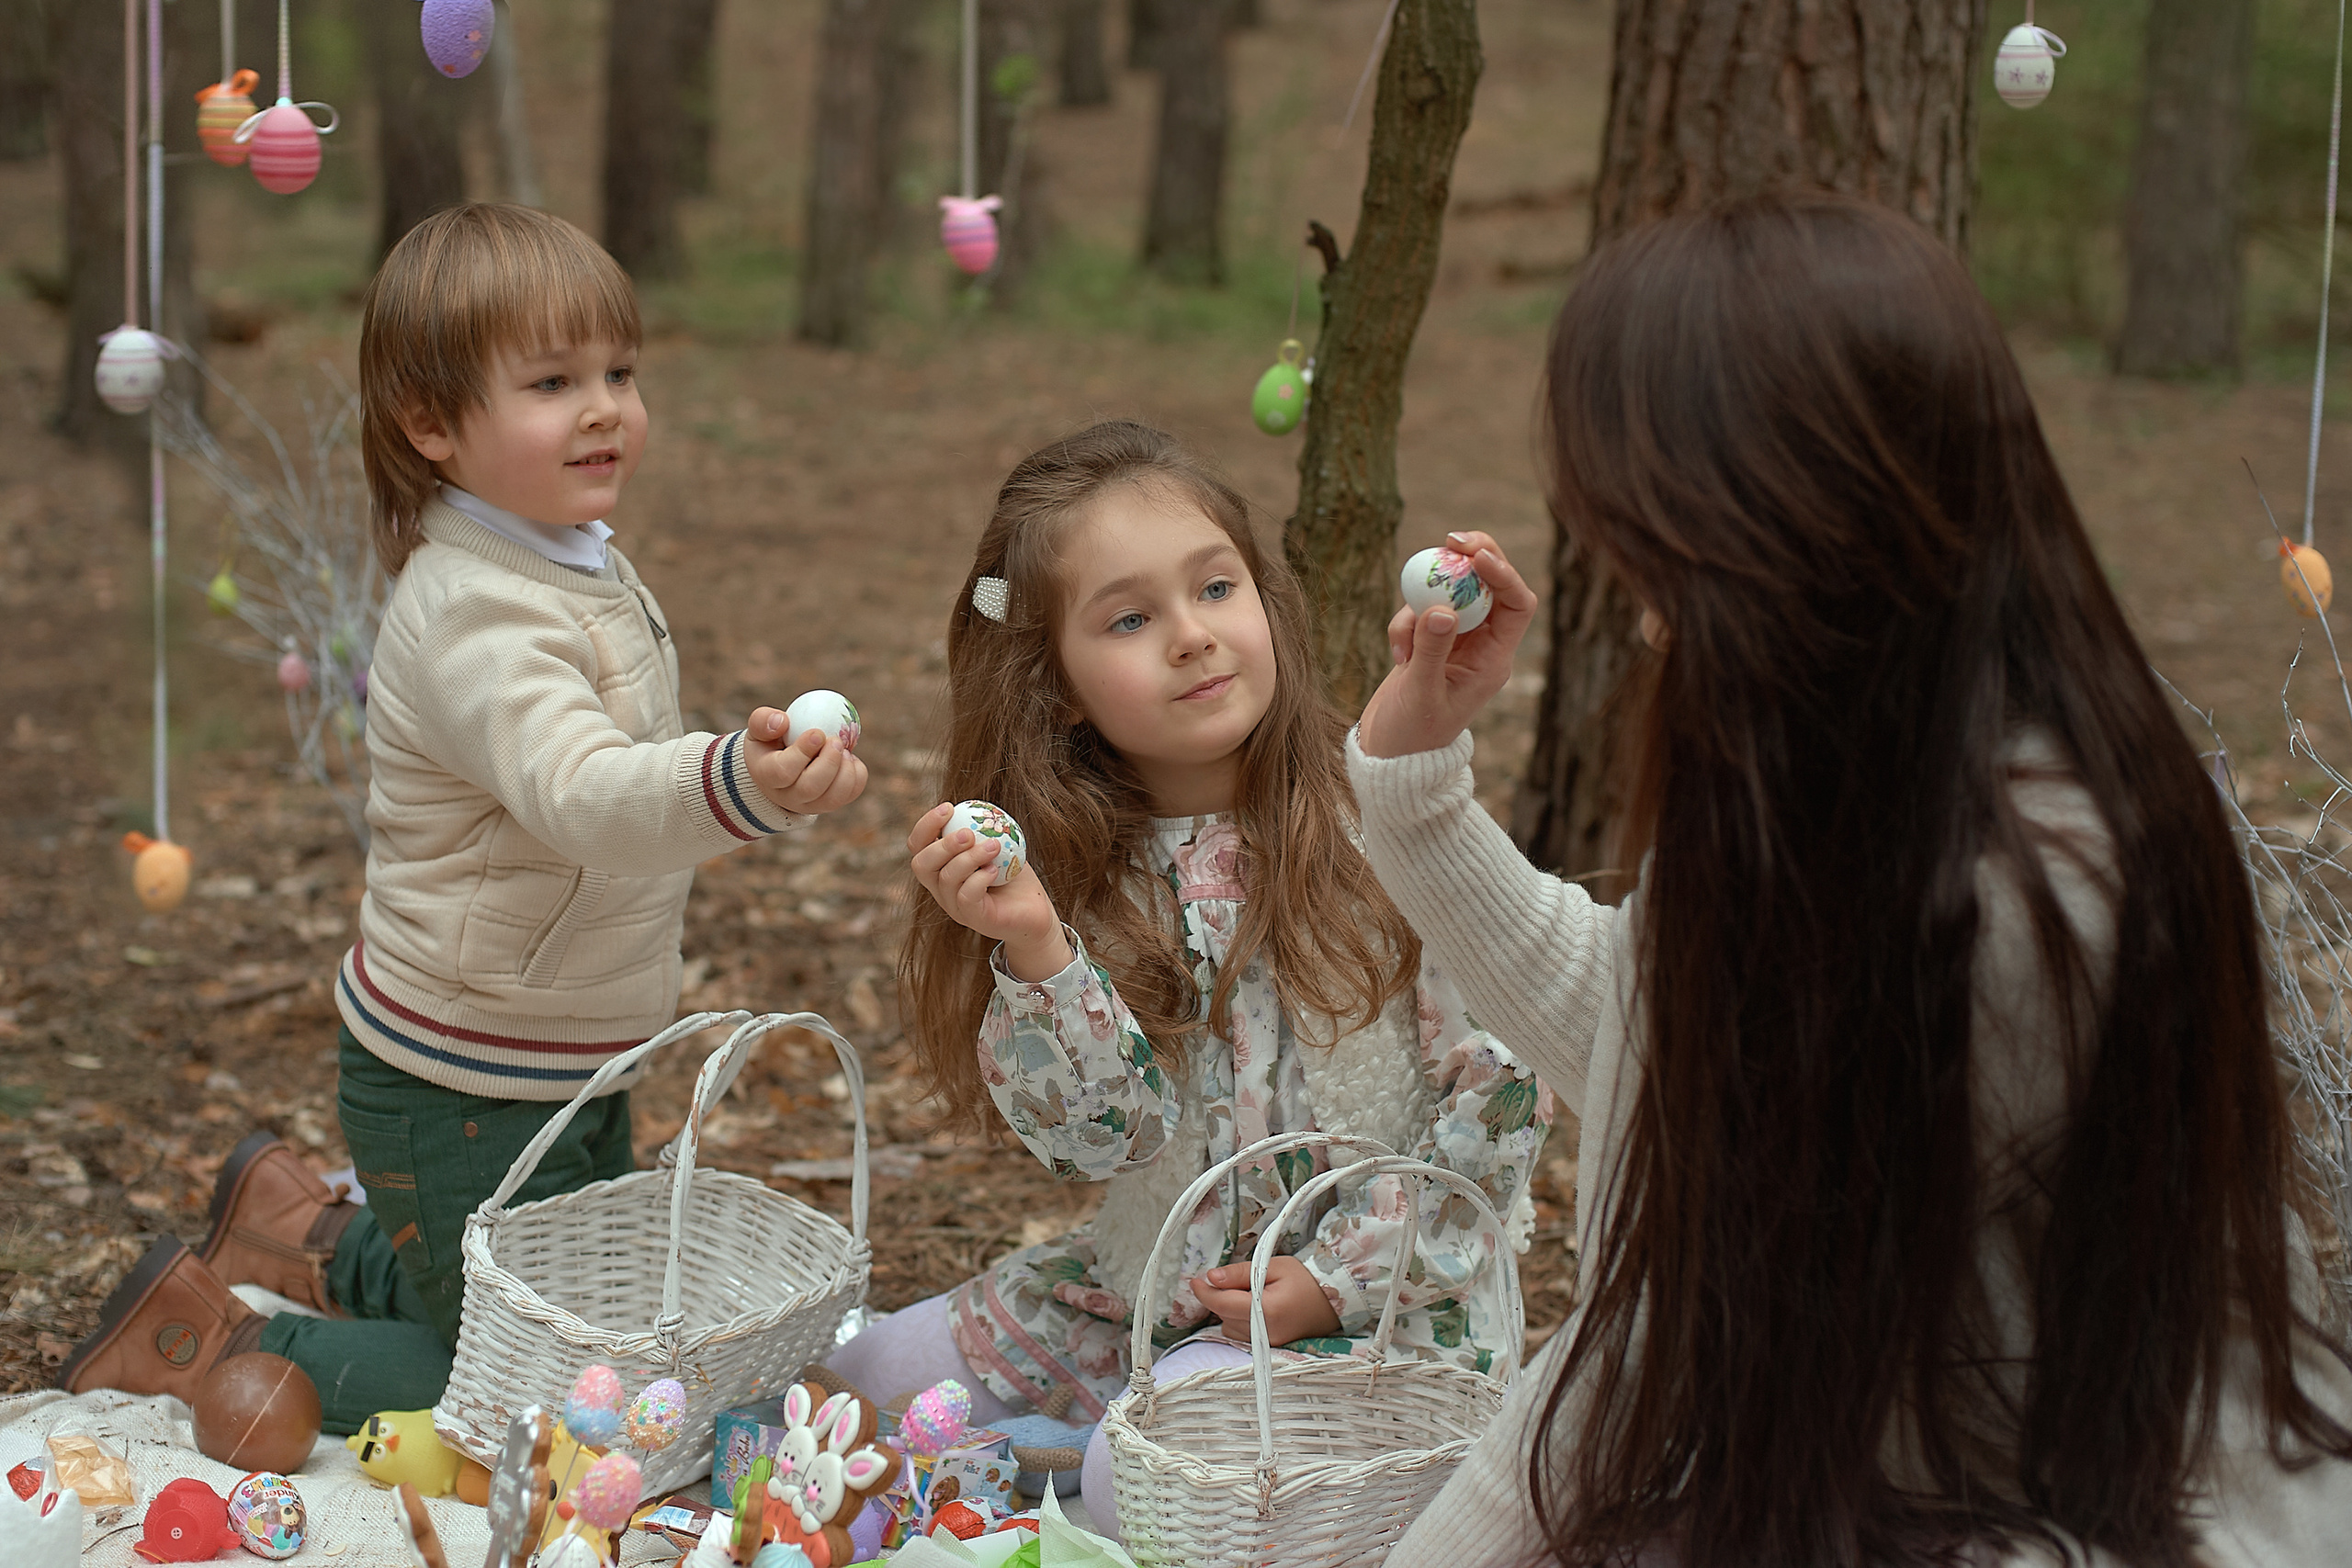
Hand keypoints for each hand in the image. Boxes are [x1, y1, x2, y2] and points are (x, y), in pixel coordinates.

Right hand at [744, 707, 868, 814]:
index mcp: (767, 776)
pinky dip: (857, 775)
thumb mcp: (760, 729)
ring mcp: (810, 804)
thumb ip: (762, 720)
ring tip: (844, 749)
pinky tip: (849, 757)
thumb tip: (782, 721)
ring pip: (833, 797)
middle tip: (836, 741)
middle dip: (828, 763)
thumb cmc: (770, 744)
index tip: (817, 732)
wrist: (779, 769)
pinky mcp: (830, 804)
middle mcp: (787, 796)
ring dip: (845, 771)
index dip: (803, 752)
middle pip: (810, 788)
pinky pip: (850, 794)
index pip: (783, 771)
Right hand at [907, 802, 1071, 978]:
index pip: (917, 846)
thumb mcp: (997, 845)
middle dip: (942, 845)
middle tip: (967, 833)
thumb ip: (982, 828)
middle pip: (921, 865)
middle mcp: (941, 889)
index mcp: (941, 868)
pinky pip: (967, 896)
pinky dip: (980, 878)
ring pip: (947, 879)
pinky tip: (996, 869)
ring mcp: (955, 907)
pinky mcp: (974, 919)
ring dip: (969, 858)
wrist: (1037, 911)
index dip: (925, 825)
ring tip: (994, 846)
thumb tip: (976, 804)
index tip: (949, 807)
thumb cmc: (1013, 875)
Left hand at [1191, 1255, 1342, 1346]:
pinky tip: (1253, 1308)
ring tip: (1248, 1294)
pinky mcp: (1269, 1349)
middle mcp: (1265, 1333)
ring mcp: (1268, 1345)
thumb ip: (1240, 1273)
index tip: (1194, 1280)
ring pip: (1229, 1328)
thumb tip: (1212, 1277)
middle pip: (1223, 1316)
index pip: (1223, 1303)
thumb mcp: (1273, 1266)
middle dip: (1219, 1297)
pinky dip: (1239, 1321)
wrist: (1334, 1301)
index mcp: (1266, 1311)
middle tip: (1232, 1280)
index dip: (1204, 1292)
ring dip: (1228, 1311)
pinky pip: (1241, 1335)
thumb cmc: (1305, 1280)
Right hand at [1355, 531, 1538, 758]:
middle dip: (1470, 560)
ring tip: (1404, 646)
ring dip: (1422, 601)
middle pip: (1490, 584)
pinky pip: (1423, 607)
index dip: (1503, 573)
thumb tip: (1442, 608)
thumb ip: (1431, 651)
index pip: (1518, 605)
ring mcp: (1456, 639)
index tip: (1474, 556)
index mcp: (1495, 661)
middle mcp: (1482, 645)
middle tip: (1447, 541)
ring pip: (1451, 592)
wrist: (1389, 753)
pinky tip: (1398, 655)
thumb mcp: (1420, 693)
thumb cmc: (1412, 735)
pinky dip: (1405, 620)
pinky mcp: (1431, 637)